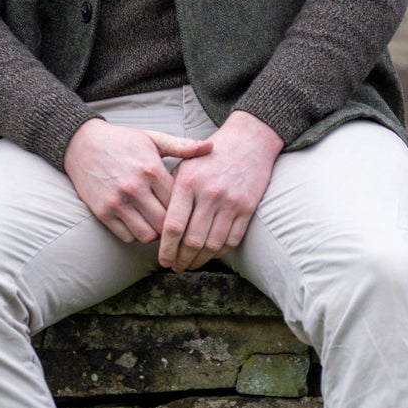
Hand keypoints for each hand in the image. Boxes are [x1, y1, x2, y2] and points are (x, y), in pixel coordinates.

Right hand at [64, 117, 210, 243]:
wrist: (81, 143)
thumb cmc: (122, 141)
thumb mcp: (153, 139)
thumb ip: (182, 146)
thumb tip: (211, 147)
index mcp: (151, 170)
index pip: (179, 202)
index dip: (187, 209)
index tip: (190, 209)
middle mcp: (134, 188)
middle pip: (165, 223)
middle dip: (174, 226)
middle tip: (177, 223)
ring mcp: (117, 202)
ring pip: (147, 235)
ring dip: (155, 233)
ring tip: (158, 224)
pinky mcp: (102, 212)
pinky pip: (127, 236)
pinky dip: (136, 235)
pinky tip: (140, 223)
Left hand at [158, 110, 283, 272]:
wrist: (248, 140)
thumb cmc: (210, 155)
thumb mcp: (184, 164)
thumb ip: (170, 191)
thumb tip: (158, 225)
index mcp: (187, 183)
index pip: (173, 226)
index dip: (166, 249)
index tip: (162, 260)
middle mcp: (208, 194)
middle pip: (192, 240)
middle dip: (181, 259)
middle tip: (175, 267)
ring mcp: (230, 202)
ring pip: (212, 245)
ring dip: (199, 260)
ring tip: (190, 264)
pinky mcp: (247, 208)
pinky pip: (232, 240)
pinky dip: (220, 252)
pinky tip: (210, 254)